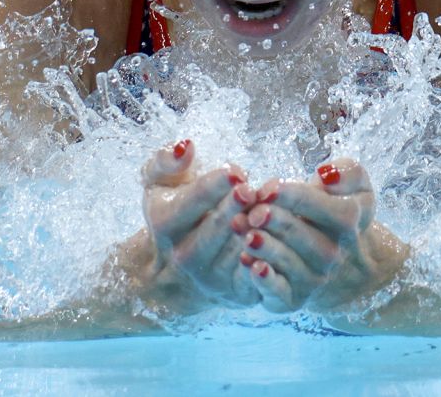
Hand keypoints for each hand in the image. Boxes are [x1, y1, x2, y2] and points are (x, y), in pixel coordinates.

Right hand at [136, 139, 260, 311]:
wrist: (176, 268)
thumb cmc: (174, 210)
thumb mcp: (159, 182)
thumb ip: (165, 160)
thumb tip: (186, 146)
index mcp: (165, 223)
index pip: (192, 202)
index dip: (215, 185)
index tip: (236, 171)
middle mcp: (184, 256)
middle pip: (216, 229)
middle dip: (236, 207)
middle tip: (252, 189)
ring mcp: (211, 278)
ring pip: (239, 252)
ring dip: (258, 230)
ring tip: (270, 209)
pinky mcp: (237, 293)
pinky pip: (258, 277)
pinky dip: (270, 258)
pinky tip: (281, 236)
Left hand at [235, 158, 408, 312]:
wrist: (343, 259)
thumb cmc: (336, 211)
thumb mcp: (354, 186)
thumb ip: (347, 172)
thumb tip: (327, 174)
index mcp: (347, 221)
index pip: (322, 206)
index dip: (293, 196)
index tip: (268, 187)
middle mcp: (332, 253)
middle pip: (300, 235)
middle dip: (274, 221)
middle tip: (252, 211)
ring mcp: (314, 278)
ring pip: (287, 263)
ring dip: (264, 247)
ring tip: (245, 233)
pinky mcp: (293, 298)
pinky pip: (279, 293)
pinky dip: (264, 281)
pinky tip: (249, 264)